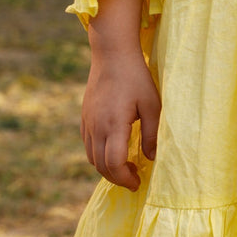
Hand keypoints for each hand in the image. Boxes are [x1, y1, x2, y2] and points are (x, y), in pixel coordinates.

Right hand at [81, 49, 160, 190]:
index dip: (125, 178)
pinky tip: (113, 150)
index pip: (113, 164)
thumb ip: (152, 133)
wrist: (112, 54)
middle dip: (117, 178)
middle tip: (133, 179)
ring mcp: (87, 122)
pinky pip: (87, 145)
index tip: (138, 182)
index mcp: (113, 125)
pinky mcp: (84, 116)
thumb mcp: (152, 104)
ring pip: (91, 157)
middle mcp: (96, 127)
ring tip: (124, 167)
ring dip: (106, 168)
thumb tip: (152, 158)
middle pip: (101, 165)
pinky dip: (98, 155)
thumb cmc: (136, 77)